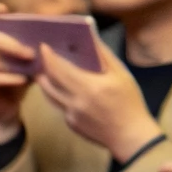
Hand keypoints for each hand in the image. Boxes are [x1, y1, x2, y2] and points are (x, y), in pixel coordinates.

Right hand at [0, 3, 35, 144]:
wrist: (6, 112)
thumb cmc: (16, 79)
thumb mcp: (21, 58)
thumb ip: (25, 41)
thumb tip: (48, 24)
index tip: (2, 9)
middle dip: (6, 40)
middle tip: (29, 51)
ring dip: (12, 59)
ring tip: (32, 64)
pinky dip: (12, 77)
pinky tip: (25, 80)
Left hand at [33, 33, 160, 162]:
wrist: (130, 135)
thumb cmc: (129, 101)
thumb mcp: (121, 75)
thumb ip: (104, 56)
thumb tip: (90, 37)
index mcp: (89, 87)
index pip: (59, 69)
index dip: (48, 57)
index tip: (43, 46)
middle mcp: (75, 101)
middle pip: (48, 82)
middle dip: (42, 68)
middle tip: (41, 58)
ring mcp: (70, 115)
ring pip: (49, 95)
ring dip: (45, 82)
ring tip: (45, 71)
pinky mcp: (70, 124)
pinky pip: (59, 105)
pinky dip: (58, 94)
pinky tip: (62, 88)